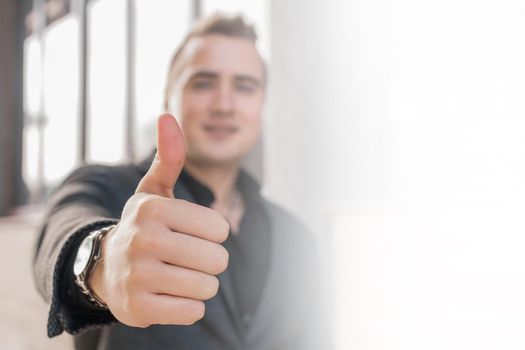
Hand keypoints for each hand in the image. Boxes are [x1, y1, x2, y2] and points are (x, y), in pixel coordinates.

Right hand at [88, 113, 229, 326]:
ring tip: (177, 275)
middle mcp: (142, 240)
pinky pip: (192, 311)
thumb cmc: (143, 227)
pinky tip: (168, 294)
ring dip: (200, 284)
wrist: (105, 269)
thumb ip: (169, 158)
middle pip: (217, 259)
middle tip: (187, 257)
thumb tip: (168, 116)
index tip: (193, 233)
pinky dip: (188, 305)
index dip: (213, 233)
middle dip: (210, 261)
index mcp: (153, 209)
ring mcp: (138, 276)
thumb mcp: (154, 192)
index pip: (220, 228)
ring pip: (207, 287)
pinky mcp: (138, 308)